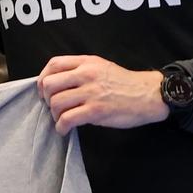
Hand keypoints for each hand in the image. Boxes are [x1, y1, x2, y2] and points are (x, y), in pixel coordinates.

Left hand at [37, 55, 167, 134]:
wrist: (149, 95)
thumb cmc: (126, 84)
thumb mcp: (102, 67)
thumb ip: (81, 71)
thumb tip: (59, 85)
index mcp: (87, 62)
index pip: (54, 64)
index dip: (43, 78)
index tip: (45, 91)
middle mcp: (86, 74)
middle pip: (50, 84)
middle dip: (46, 99)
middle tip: (54, 107)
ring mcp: (91, 92)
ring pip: (56, 103)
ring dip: (54, 114)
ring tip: (62, 119)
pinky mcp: (96, 110)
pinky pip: (67, 119)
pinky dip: (61, 127)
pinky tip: (65, 130)